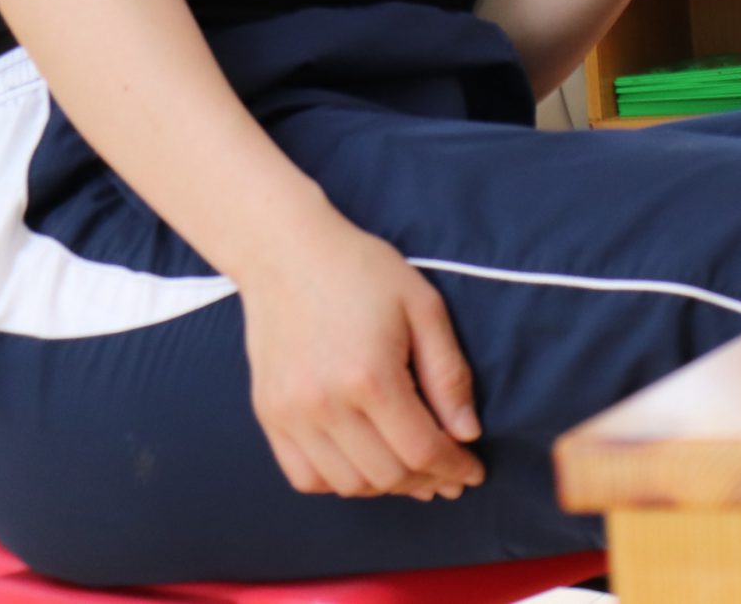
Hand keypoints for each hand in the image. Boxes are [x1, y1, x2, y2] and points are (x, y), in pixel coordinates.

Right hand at [237, 213, 483, 502]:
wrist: (287, 253)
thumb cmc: (363, 272)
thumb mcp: (424, 308)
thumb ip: (448, 374)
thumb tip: (467, 433)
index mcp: (370, 377)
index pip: (421, 450)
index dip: (454, 467)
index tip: (472, 471)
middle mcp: (325, 404)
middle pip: (387, 475)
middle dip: (427, 481)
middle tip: (448, 474)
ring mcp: (291, 414)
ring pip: (347, 484)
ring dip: (386, 486)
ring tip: (411, 471)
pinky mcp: (268, 415)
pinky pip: (305, 476)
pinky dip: (339, 482)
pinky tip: (364, 464)